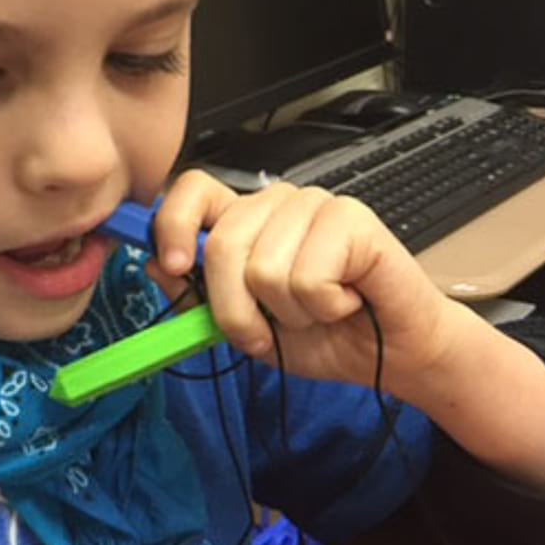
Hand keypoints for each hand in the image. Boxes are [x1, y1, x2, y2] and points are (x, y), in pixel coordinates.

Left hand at [147, 170, 460, 391]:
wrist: (391, 355)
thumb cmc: (319, 335)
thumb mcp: (243, 326)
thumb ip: (196, 296)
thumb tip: (153, 263)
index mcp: (244, 218)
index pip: (193, 189)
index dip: (172, 224)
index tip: (172, 265)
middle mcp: (275, 203)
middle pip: (222, 244)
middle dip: (236, 309)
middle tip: (267, 331)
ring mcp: (313, 205)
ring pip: (264, 269)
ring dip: (289, 314)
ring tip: (318, 310)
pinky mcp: (352, 218)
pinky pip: (308, 276)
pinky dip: (324, 307)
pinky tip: (346, 300)